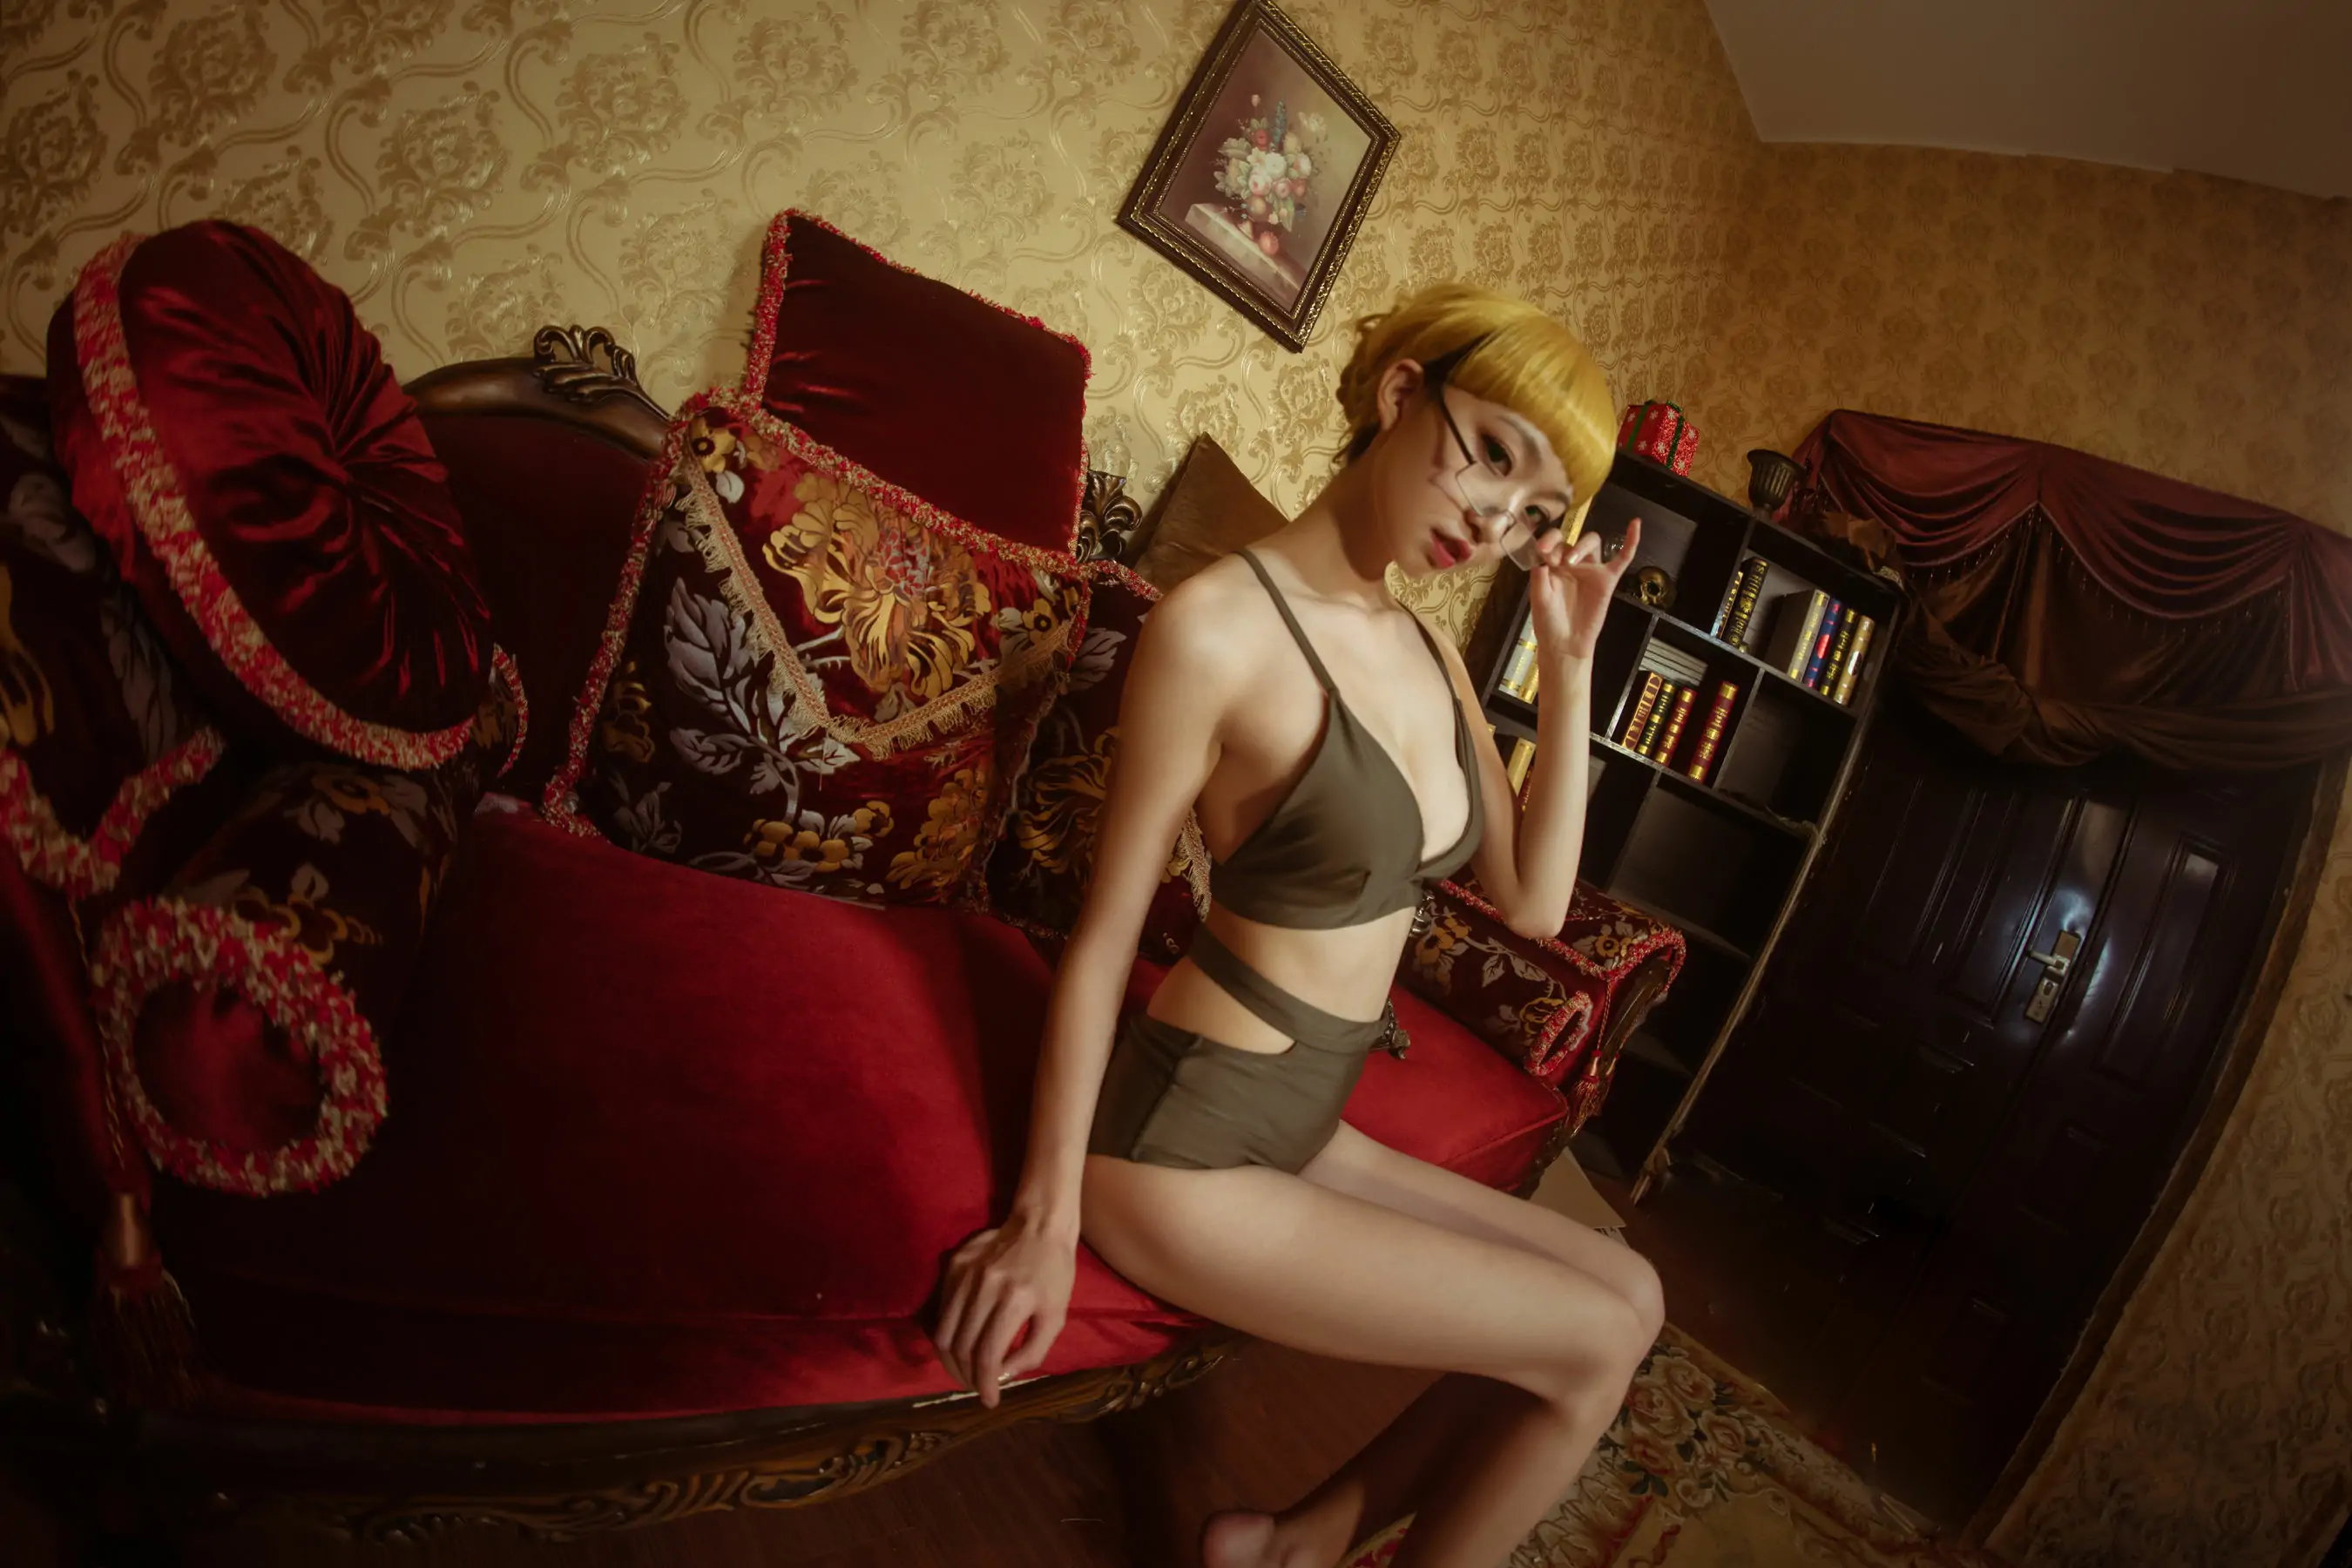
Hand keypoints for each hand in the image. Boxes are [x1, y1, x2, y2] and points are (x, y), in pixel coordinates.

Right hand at [932, 1210, 1075, 1407]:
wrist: (1039, 1225)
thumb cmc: (1054, 1273)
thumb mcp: (1056, 1316)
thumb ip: (1032, 1351)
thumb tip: (1002, 1375)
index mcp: (1016, 1300)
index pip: (988, 1354)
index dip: (985, 1383)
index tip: (989, 1400)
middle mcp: (986, 1287)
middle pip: (961, 1347)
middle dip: (967, 1377)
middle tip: (977, 1388)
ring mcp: (965, 1274)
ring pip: (944, 1332)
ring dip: (951, 1361)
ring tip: (965, 1373)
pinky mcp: (954, 1265)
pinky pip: (941, 1310)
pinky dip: (946, 1335)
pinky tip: (959, 1344)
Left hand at [1529, 515, 1638, 663]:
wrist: (1565, 643)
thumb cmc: (1548, 621)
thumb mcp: (1539, 597)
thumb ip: (1540, 576)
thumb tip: (1542, 555)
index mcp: (1553, 565)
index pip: (1553, 542)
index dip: (1548, 541)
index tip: (1542, 550)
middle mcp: (1572, 563)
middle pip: (1573, 540)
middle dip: (1564, 545)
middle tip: (1558, 560)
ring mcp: (1590, 570)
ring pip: (1592, 543)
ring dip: (1583, 546)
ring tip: (1571, 562)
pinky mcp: (1607, 580)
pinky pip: (1622, 558)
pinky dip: (1631, 541)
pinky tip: (1635, 524)